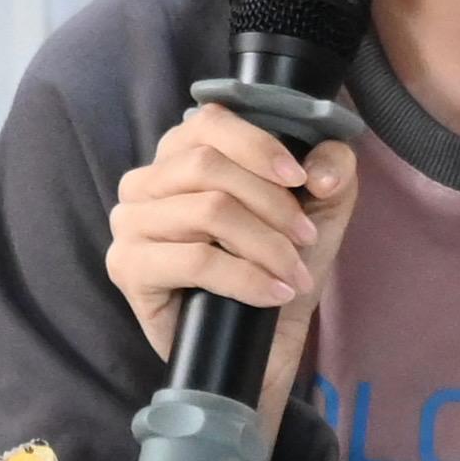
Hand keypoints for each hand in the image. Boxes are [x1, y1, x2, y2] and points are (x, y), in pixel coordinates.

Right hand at [106, 103, 358, 431]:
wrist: (260, 340)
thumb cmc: (278, 262)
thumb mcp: (320, 205)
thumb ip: (332, 167)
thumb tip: (319, 171)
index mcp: (181, 152)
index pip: (211, 121)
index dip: (260, 146)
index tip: (301, 179)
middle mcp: (145, 180)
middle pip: (210, 167)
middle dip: (272, 204)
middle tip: (305, 239)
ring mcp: (129, 223)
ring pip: (208, 211)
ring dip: (266, 245)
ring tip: (293, 272)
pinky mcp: (126, 267)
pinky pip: (195, 260)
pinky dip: (246, 277)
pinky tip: (273, 293)